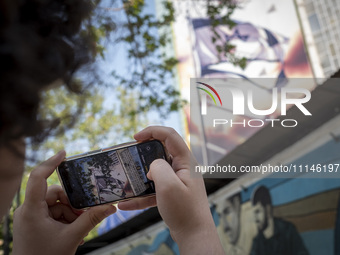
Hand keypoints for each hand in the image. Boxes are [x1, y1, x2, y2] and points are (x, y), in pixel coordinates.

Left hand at [12, 150, 115, 254]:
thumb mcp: (71, 237)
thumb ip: (91, 219)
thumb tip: (112, 207)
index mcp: (31, 210)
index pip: (38, 178)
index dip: (50, 162)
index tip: (64, 153)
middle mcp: (28, 210)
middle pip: (54, 193)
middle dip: (72, 203)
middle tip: (83, 215)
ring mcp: (31, 217)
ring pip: (56, 204)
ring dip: (70, 214)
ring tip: (79, 229)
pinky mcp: (35, 224)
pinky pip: (53, 214)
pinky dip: (65, 219)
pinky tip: (73, 231)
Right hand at [118, 126, 223, 254]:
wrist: (194, 235)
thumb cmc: (185, 211)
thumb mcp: (168, 186)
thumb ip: (158, 167)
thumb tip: (152, 166)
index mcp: (186, 161)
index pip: (169, 135)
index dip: (152, 131)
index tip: (135, 137)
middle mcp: (183, 167)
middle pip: (162, 150)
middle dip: (144, 152)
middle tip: (130, 157)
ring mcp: (178, 180)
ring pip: (156, 170)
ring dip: (141, 175)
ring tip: (127, 181)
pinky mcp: (173, 191)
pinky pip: (155, 188)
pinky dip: (143, 194)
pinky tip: (127, 203)